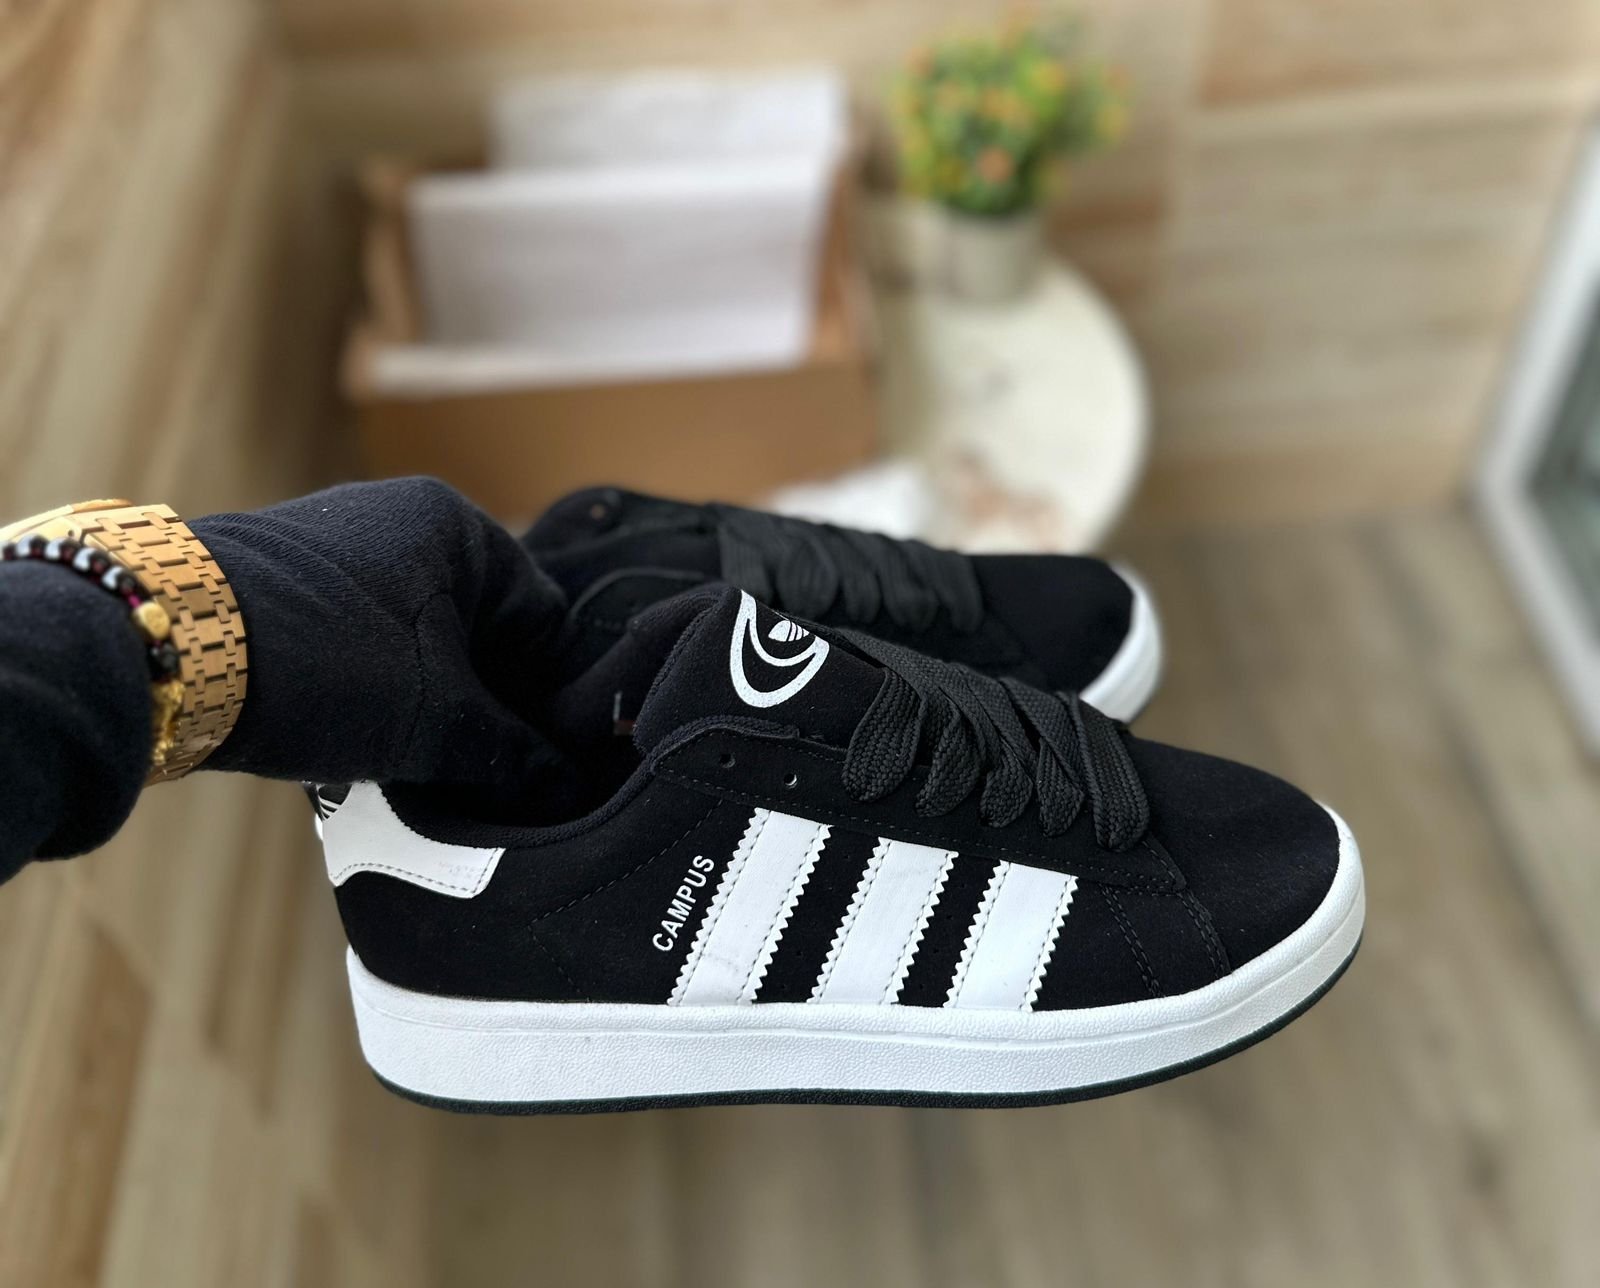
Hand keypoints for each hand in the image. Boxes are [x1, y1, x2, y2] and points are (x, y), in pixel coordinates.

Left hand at [197, 478, 565, 789]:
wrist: (162, 652)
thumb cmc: (325, 666)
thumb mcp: (437, 720)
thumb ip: (513, 753)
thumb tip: (564, 782)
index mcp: (456, 525)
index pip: (543, 619)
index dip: (549, 696)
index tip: (538, 758)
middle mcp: (400, 517)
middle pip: (481, 627)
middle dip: (485, 700)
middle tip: (481, 770)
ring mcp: (336, 544)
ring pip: (419, 638)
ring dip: (429, 699)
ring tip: (420, 763)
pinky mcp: (285, 578)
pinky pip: (364, 636)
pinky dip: (377, 685)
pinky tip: (363, 737)